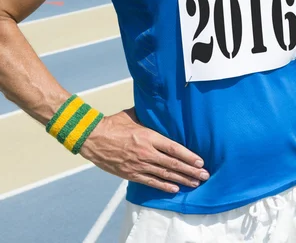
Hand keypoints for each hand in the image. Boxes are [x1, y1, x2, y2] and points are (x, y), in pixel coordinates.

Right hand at [79, 107, 208, 192]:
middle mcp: (146, 152)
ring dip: (182, 180)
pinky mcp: (130, 173)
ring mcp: (138, 164)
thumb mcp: (134, 115)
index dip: (189, 156)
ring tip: (195, 183)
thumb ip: (150, 114)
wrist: (91, 137)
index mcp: (149, 136)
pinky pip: (150, 182)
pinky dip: (164, 186)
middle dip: (191, 170)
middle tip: (204, 175)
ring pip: (165, 175)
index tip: (201, 161)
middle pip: (173, 164)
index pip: (174, 149)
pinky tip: (175, 189)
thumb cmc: (113, 124)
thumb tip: (162, 106)